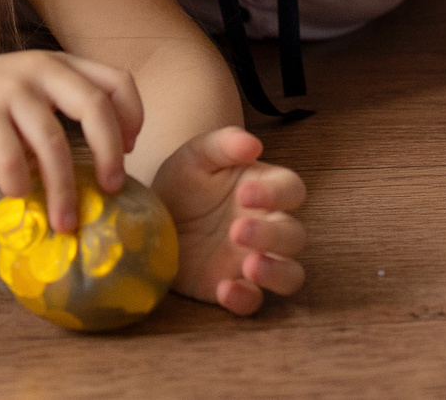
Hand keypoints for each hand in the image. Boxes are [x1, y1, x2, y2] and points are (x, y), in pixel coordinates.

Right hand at [0, 51, 144, 234]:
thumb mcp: (30, 92)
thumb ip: (62, 111)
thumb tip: (102, 166)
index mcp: (59, 64)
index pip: (116, 81)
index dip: (132, 116)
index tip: (131, 149)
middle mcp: (39, 69)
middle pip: (94, 108)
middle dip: (110, 153)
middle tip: (113, 188)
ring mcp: (10, 90)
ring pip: (53, 143)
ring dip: (64, 189)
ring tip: (65, 221)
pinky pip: (11, 156)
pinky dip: (19, 182)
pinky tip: (19, 195)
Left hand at [154, 127, 307, 314]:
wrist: (150, 221)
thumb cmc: (183, 184)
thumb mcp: (195, 156)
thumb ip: (224, 144)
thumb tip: (253, 144)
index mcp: (267, 190)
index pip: (291, 190)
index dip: (276, 194)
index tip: (245, 194)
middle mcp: (268, 227)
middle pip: (294, 235)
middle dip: (272, 235)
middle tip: (237, 230)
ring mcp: (254, 262)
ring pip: (290, 275)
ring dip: (276, 273)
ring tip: (250, 267)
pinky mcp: (235, 288)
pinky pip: (254, 302)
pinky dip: (245, 299)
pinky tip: (224, 289)